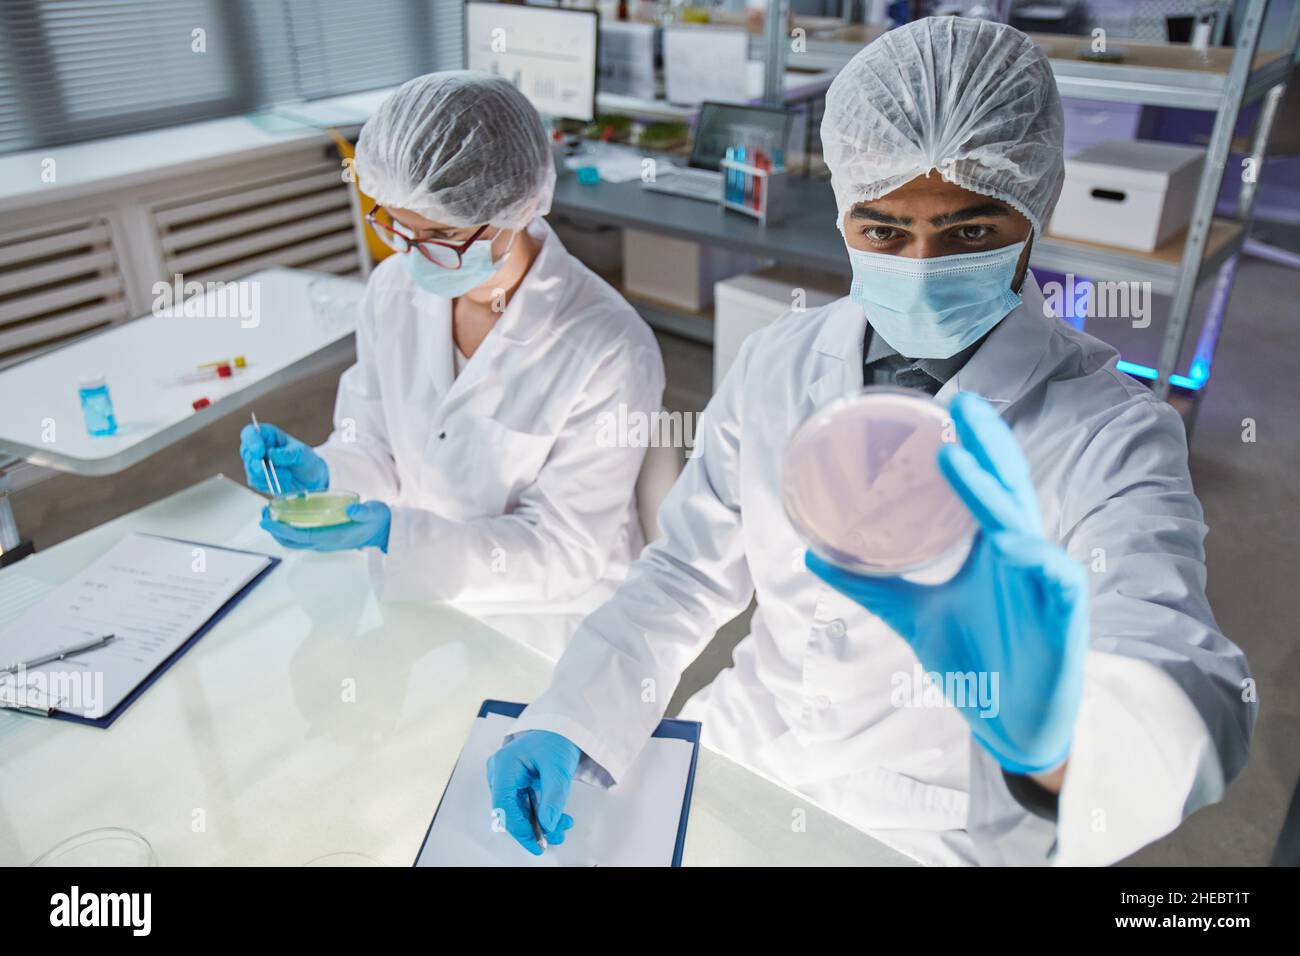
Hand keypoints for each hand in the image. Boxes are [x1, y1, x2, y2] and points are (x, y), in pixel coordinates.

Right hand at [240, 423, 328, 493]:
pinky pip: (256, 482)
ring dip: (268, 475)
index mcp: (268, 436)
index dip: (252, 441)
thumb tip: (270, 454)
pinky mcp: (258, 479)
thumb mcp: (302, 454)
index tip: (260, 451)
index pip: (250, 433)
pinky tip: (283, 482)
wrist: (312, 480)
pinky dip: (269, 483)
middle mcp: (259, 448)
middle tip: (271, 468)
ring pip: (251, 469)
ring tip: (287, 476)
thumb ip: (287, 454)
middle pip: (247, 452)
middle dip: (258, 463)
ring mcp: (257, 464)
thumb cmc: (307, 461)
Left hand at [260, 502, 390, 552]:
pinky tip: (286, 516)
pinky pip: (301, 537)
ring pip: (294, 541)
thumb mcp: (373, 512)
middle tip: (263, 514)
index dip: (281, 529)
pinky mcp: (325, 538)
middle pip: (292, 542)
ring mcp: (324, 542)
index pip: (300, 536)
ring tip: (270, 514)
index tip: (267, 521)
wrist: (385, 531)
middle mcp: (325, 543)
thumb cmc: (378, 521)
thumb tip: (351, 509)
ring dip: (279, 531)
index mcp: (333, 537)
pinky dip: (288, 529)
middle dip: (274, 530)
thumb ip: (362, 511)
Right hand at [486, 731, 579, 854]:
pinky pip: (521, 805)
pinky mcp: (512, 783)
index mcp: (504, 765)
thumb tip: (548, 826)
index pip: (503, 806)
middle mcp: (498, 773)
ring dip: (538, 823)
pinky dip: (538, 814)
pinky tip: (557, 818)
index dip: (519, 829)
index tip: (538, 844)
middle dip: (534, 828)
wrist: (559, 727)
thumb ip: (553, 798)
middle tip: (558, 836)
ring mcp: (503, 778)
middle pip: (509, 811)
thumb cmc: (556, 740)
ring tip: (563, 826)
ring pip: (516, 811)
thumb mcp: (559, 769)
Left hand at [806, 392, 1087, 774]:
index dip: (975, 444)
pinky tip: (1013, 543)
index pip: (987, 483)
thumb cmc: (977, 660)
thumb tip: (811, 553)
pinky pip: (1057, 580)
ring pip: (1025, 526)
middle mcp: (1022, 553)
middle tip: (964, 404)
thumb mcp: (912, 615)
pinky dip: (1037, 559)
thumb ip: (870, 584)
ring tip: (958, 460)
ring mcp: (1045, 582)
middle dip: (991, 443)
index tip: (948, 406)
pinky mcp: (1065, 616)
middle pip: (1010, 487)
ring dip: (992, 494)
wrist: (1011, 724)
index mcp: (992, 548)